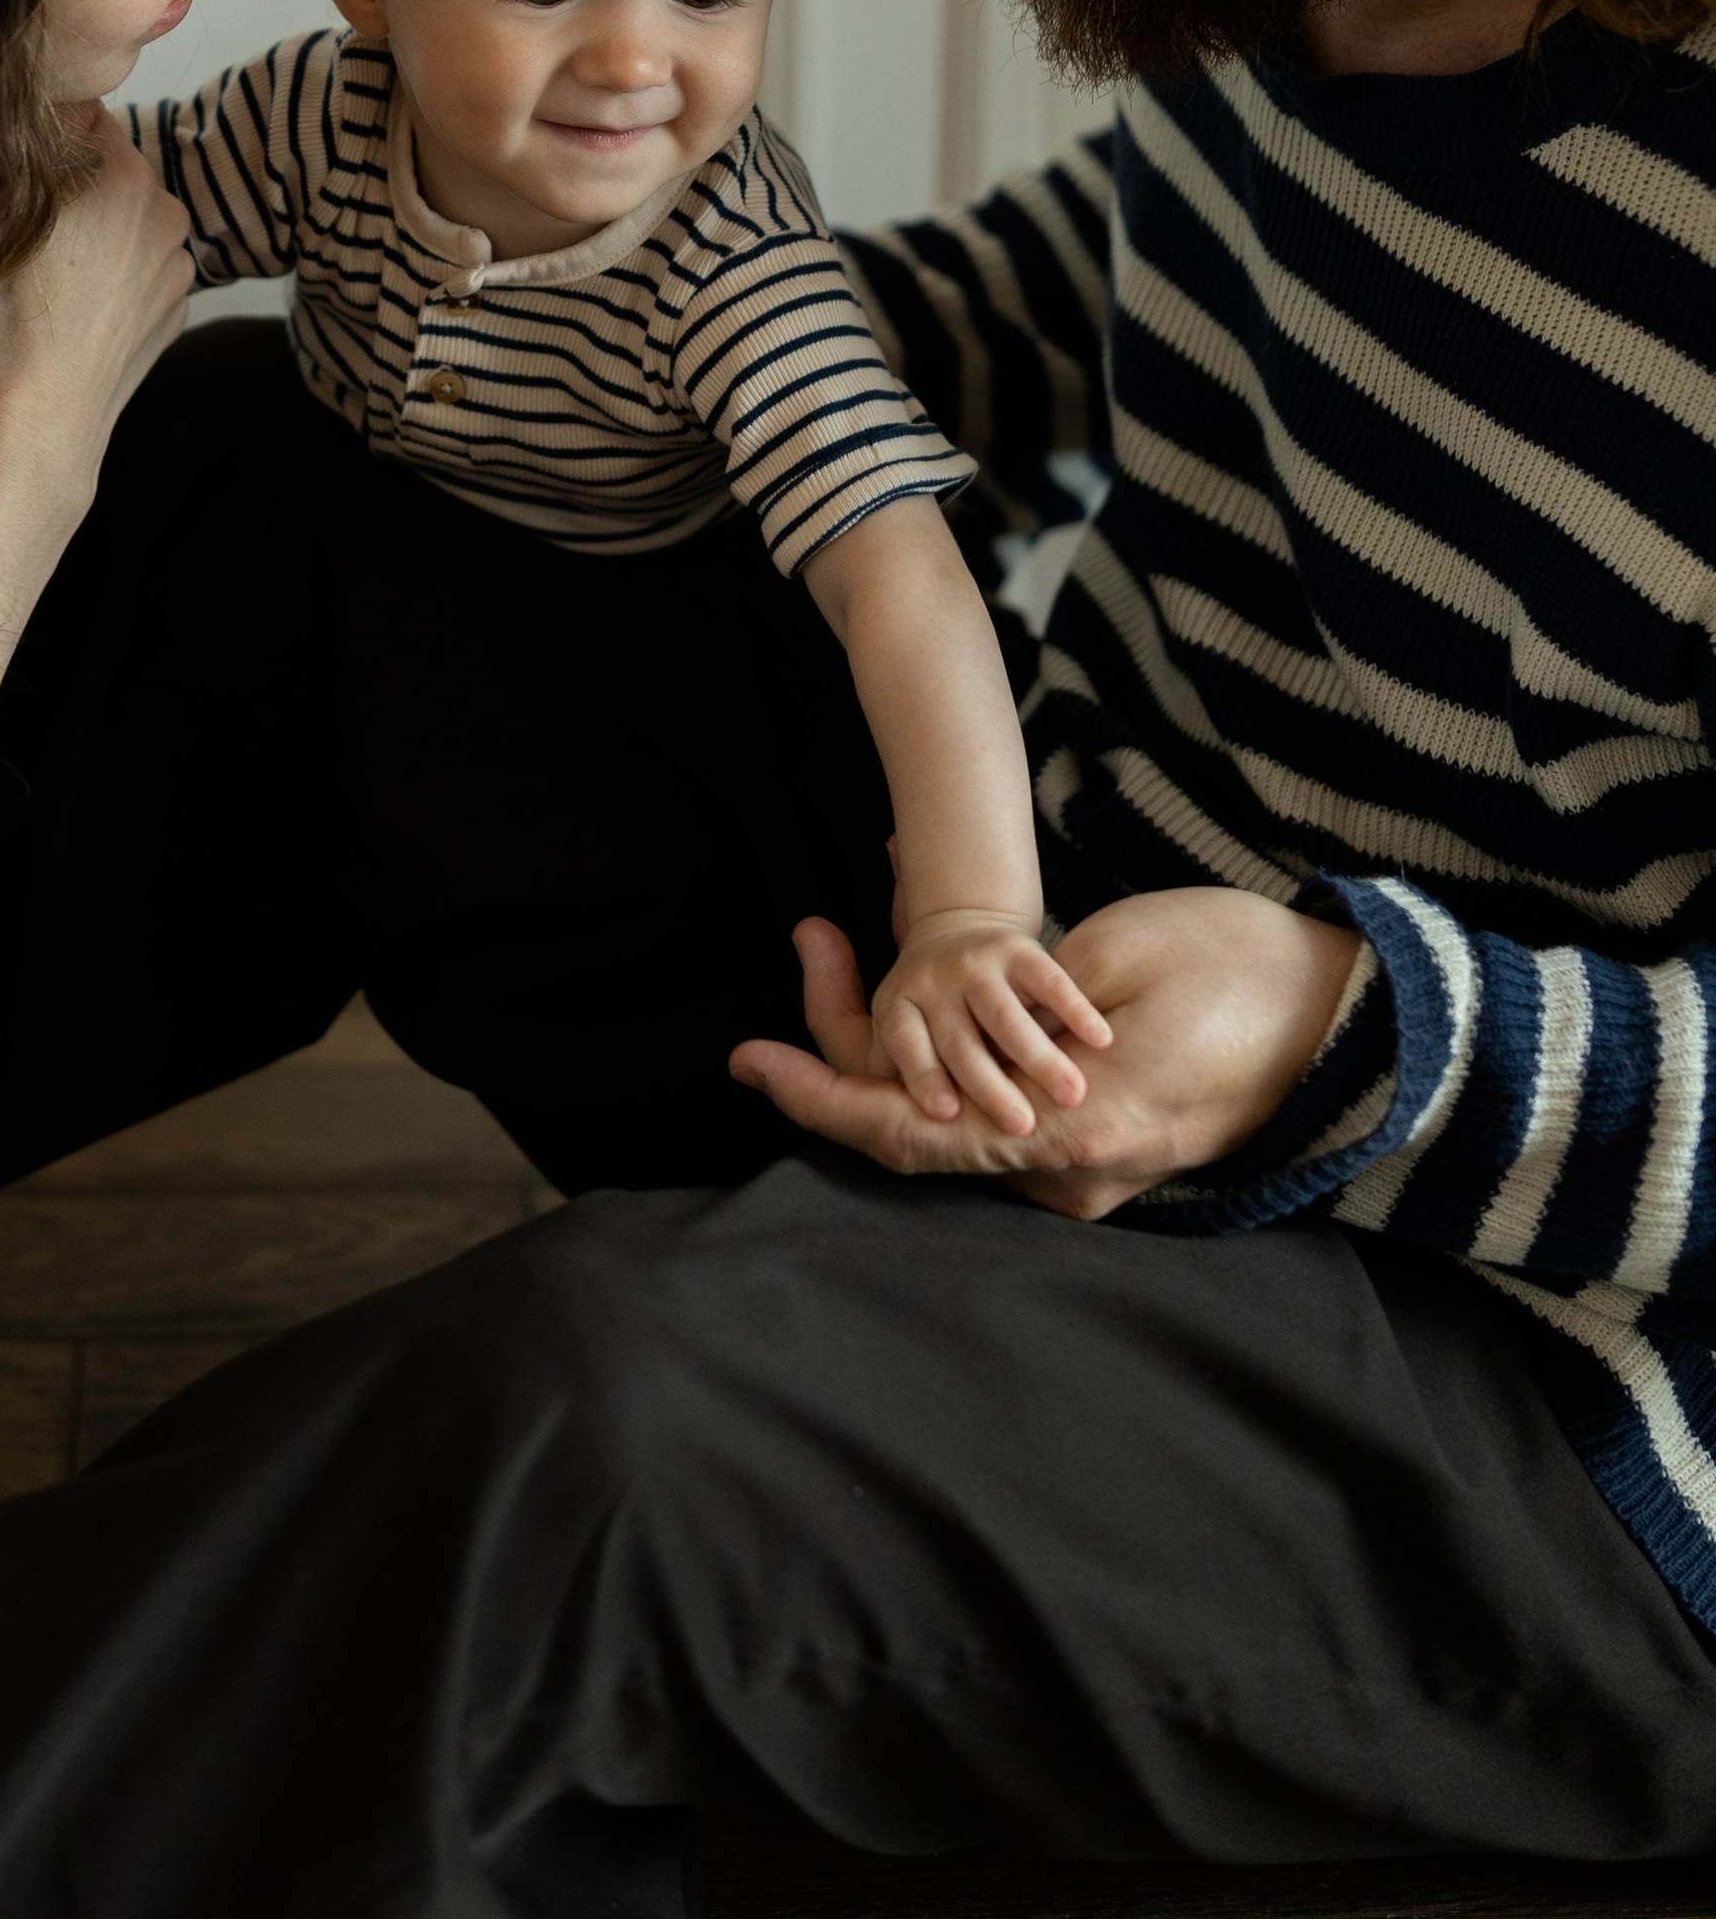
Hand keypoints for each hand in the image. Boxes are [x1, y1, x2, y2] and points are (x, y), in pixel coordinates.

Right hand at [0, 113, 191, 523]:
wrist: (40, 422)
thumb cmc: (6, 324)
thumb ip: (17, 150)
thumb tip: (32, 113)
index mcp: (125, 175)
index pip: (86, 116)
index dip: (46, 136)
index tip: (18, 168)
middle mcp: (166, 213)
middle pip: (111, 171)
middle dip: (73, 188)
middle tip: (25, 228)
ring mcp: (176, 267)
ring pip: (128, 223)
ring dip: (96, 234)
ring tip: (48, 279)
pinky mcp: (174, 311)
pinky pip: (139, 272)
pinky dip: (112, 280)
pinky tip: (74, 310)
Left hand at [731, 889, 1364, 1215]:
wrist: (1358, 1018)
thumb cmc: (1241, 968)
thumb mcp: (1109, 957)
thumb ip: (1014, 1001)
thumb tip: (944, 1012)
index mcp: (1065, 1132)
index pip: (904, 1134)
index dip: (816, 1098)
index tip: (744, 1057)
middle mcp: (1070, 1174)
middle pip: (918, 1127)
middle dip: (846, 1042)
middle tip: (810, 931)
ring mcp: (1093, 1170)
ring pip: (957, 1119)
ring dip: (900, 1041)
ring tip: (852, 928)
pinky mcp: (1109, 1144)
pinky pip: (1000, 1114)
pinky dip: (951, 1056)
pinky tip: (929, 987)